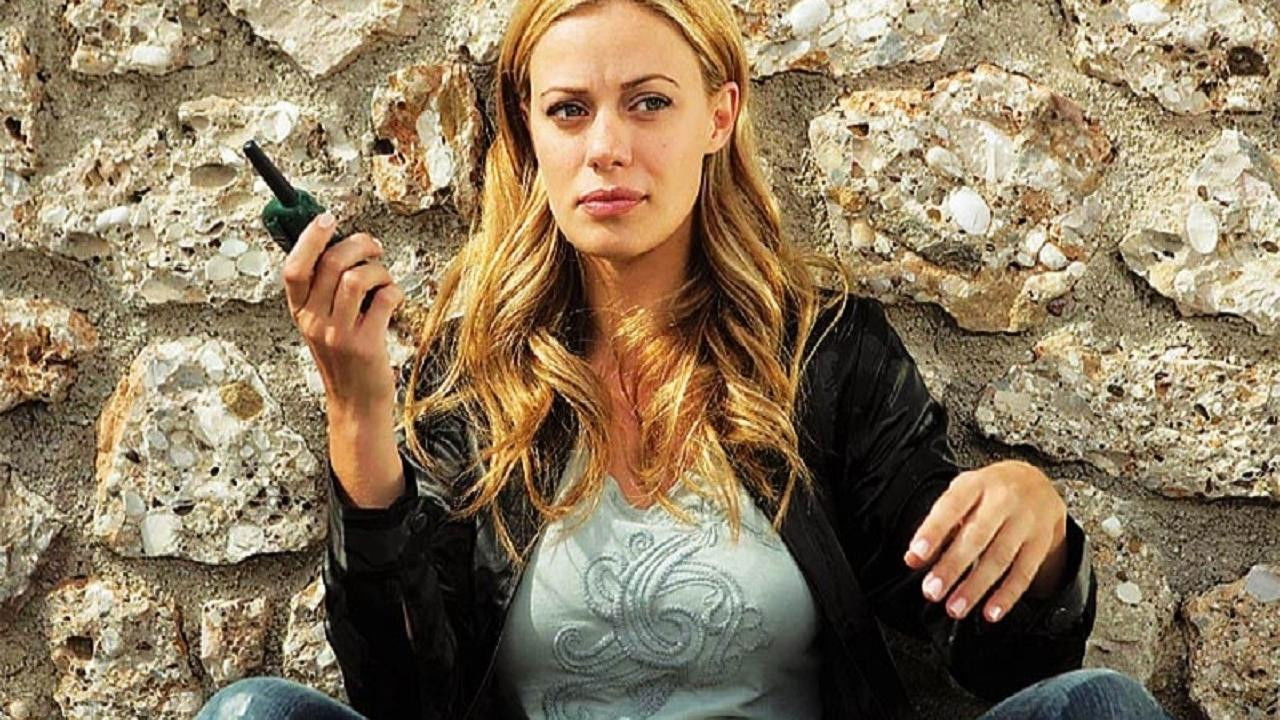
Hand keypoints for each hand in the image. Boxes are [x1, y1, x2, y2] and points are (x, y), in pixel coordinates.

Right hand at [282, 212, 403, 415]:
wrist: (356, 405)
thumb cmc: (345, 358)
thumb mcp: (323, 324)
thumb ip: (325, 290)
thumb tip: (343, 246)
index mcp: (299, 312)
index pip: (293, 267)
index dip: (310, 237)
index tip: (328, 219)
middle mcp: (314, 321)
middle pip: (332, 263)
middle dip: (359, 245)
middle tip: (374, 248)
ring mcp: (339, 334)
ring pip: (359, 277)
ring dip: (379, 270)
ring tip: (384, 280)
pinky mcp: (365, 344)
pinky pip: (385, 298)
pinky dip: (395, 291)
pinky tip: (394, 300)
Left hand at [903, 460, 1067, 622]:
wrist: (1037, 483)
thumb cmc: (989, 492)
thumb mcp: (962, 495)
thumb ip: (938, 526)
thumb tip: (913, 559)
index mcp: (976, 484)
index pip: (951, 507)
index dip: (933, 531)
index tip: (916, 555)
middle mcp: (1003, 500)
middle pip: (976, 537)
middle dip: (952, 567)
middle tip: (932, 591)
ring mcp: (1026, 521)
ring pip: (1000, 558)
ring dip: (975, 587)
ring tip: (955, 608)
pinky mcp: (1042, 542)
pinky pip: (1024, 573)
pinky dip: (1007, 596)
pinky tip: (990, 612)